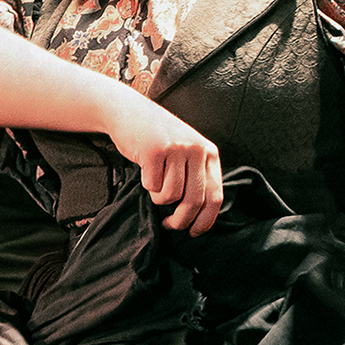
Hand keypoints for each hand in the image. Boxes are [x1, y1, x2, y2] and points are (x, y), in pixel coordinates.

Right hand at [107, 92, 227, 233]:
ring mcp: (176, 149)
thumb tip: (199, 215)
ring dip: (159, 199)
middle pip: (194, 200)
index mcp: (209, 153)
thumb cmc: (158, 138)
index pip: (216, 195)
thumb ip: (196, 175)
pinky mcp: (154, 151)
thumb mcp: (186, 151)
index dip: (206, 219)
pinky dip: (146, 185)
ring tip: (155, 184)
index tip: (194, 232)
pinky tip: (145, 171)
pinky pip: (152, 186)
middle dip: (180, 220)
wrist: (129, 112)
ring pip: (170, 196)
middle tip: (170, 225)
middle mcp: (197, 150)